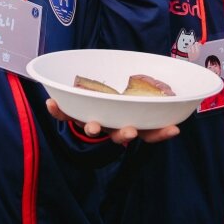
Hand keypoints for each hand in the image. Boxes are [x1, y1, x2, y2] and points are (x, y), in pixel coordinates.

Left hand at [45, 99, 179, 144]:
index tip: (173, 129)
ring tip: (92, 127)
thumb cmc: (120, 98)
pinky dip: (57, 110)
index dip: (161, 133)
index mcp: (131, 121)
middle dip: (125, 134)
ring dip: (93, 128)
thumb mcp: (137, 97)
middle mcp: (113, 125)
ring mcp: (94, 120)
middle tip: (130, 131)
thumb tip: (172, 89)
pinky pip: (65, 114)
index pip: (150, 132)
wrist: (92, 98)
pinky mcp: (75, 114)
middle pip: (120, 134)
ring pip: (94, 127)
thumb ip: (152, 97)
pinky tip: (51, 102)